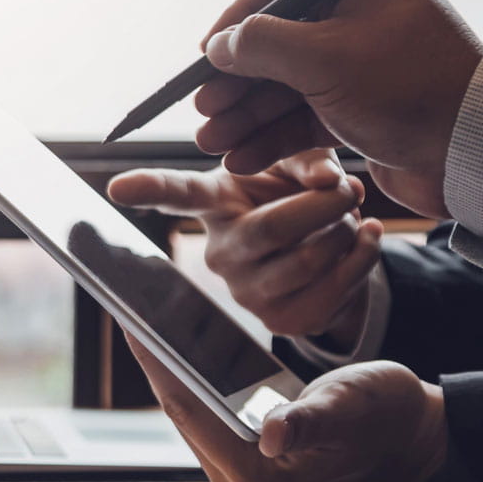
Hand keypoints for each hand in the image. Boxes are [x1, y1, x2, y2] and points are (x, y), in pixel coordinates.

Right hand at [108, 149, 381, 346]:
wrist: (328, 250)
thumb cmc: (299, 196)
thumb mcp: (300, 165)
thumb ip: (310, 159)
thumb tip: (329, 181)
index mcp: (214, 204)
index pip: (177, 195)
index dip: (147, 189)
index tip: (116, 187)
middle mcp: (219, 253)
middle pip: (272, 228)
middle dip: (324, 205)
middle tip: (350, 187)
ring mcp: (247, 293)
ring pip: (309, 260)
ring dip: (347, 232)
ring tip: (351, 216)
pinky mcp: (282, 322)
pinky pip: (333, 290)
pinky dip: (363, 258)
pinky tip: (366, 239)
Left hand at [125, 333, 445, 481]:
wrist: (411, 434)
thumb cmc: (387, 417)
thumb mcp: (350, 407)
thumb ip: (311, 421)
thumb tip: (275, 434)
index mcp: (257, 478)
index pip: (189, 410)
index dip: (157, 361)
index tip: (129, 317)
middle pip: (181, 410)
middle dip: (155, 358)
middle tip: (126, 304)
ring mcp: (238, 474)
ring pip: (189, 408)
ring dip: (168, 365)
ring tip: (140, 314)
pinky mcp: (242, 458)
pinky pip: (204, 408)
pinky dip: (190, 374)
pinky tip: (172, 337)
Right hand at [193, 0, 482, 217]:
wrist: (477, 152)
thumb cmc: (409, 89)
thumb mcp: (324, 59)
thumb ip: (262, 45)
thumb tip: (218, 44)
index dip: (239, 13)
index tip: (209, 51)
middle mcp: (362, 19)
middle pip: (278, 41)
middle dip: (236, 80)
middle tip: (203, 108)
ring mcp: (363, 67)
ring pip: (287, 85)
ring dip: (247, 115)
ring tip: (211, 143)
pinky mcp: (364, 111)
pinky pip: (306, 117)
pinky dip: (274, 137)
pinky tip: (242, 158)